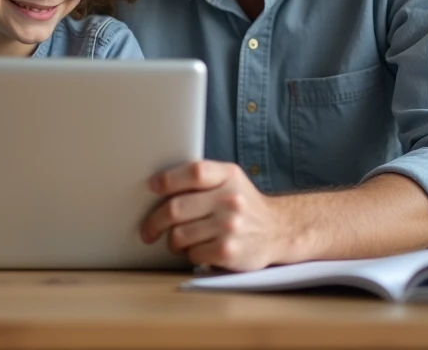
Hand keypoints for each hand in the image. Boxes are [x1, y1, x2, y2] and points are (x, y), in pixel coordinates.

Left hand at [140, 160, 288, 271]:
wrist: (278, 231)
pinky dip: (190, 254)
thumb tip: (158, 184)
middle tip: (148, 230)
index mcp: (228, 175)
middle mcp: (231, 199)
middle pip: (176, 208)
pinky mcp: (229, 251)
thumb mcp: (230, 181)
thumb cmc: (243, 205)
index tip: (152, 187)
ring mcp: (230, 226)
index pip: (194, 172)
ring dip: (173, 241)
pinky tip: (199, 250)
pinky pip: (192, 254)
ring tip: (179, 241)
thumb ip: (202, 178)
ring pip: (179, 235)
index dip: (168, 180)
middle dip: (154, 222)